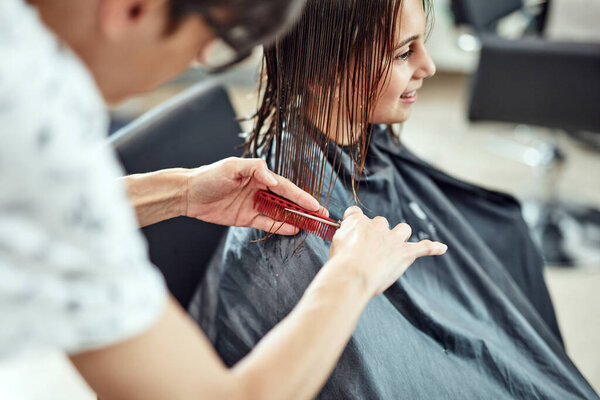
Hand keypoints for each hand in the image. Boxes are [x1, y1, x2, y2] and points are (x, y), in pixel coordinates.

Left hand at [185, 157, 326, 234]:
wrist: (188, 194)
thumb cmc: (209, 176)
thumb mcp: (232, 167)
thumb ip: (256, 170)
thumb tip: (275, 180)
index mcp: (259, 176)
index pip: (285, 187)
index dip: (301, 196)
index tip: (315, 204)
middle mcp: (260, 190)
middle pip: (287, 200)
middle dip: (305, 208)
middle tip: (322, 216)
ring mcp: (254, 205)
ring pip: (280, 213)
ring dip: (295, 218)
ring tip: (311, 225)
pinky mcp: (246, 218)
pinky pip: (267, 223)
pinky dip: (279, 227)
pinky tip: (292, 230)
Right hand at [329, 206, 446, 296]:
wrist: (353, 274)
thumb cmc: (341, 264)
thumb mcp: (334, 245)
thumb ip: (343, 238)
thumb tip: (346, 242)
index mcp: (357, 223)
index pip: (355, 213)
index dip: (354, 220)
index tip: (352, 226)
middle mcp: (376, 227)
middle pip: (381, 222)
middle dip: (378, 232)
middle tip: (370, 249)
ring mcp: (392, 240)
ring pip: (402, 229)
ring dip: (401, 235)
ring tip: (397, 245)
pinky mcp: (405, 253)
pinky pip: (423, 247)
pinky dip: (432, 247)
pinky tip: (441, 248)